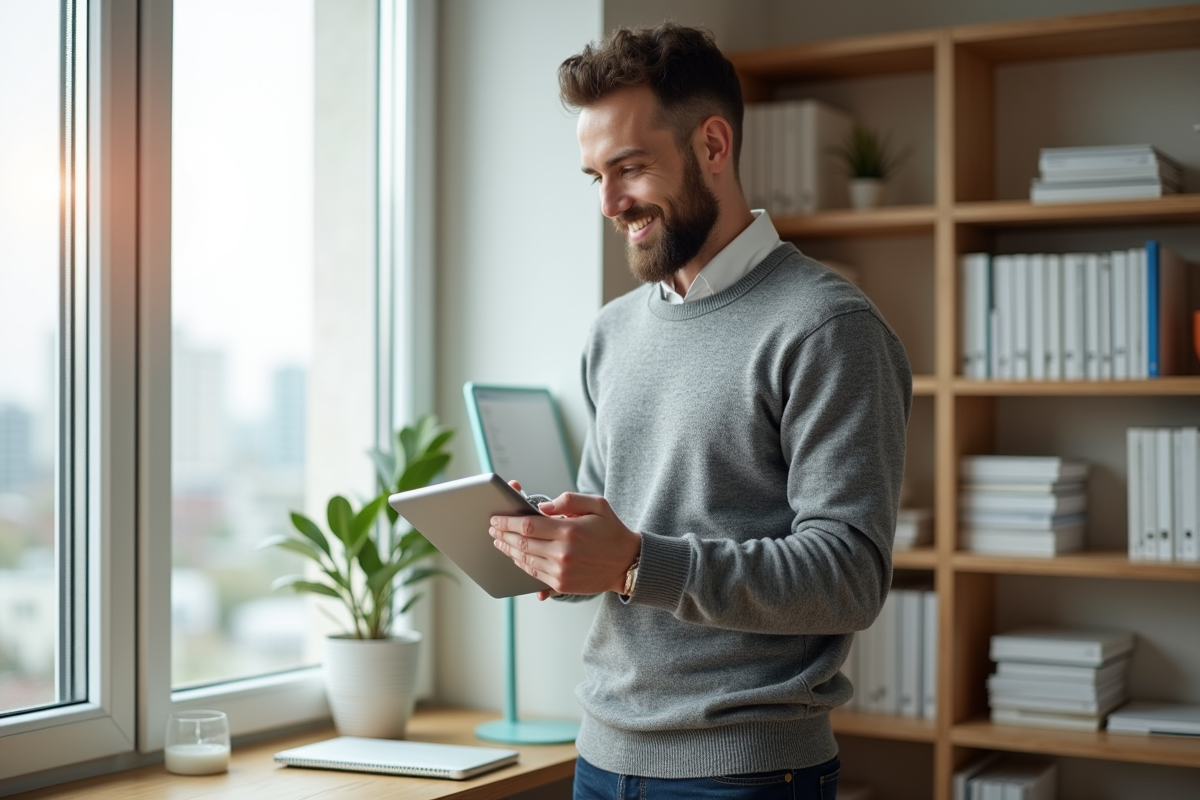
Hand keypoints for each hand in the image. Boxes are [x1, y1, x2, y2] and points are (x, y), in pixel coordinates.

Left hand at [489, 491, 641, 600]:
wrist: (627, 564)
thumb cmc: (611, 531)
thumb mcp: (597, 505)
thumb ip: (569, 500)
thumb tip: (544, 507)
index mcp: (570, 531)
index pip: (528, 525)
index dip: (508, 522)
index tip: (496, 519)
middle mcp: (563, 553)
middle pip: (522, 543)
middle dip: (503, 535)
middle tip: (492, 528)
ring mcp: (561, 571)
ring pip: (525, 560)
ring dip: (509, 550)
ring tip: (499, 541)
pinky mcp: (562, 584)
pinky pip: (533, 574)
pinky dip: (521, 564)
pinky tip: (515, 555)